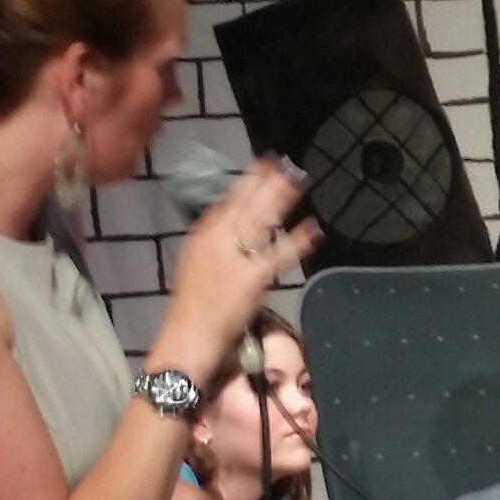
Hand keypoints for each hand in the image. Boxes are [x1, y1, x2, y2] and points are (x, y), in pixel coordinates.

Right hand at [154, 161, 318, 382]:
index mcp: (202, 236)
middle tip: (285, 162)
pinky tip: (312, 229)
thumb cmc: (194, 306)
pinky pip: (279, 255)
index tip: (264, 163)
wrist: (187, 338)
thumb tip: (237, 224)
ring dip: (280, 198)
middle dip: (265, 182)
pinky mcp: (251, 279)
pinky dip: (297, 240)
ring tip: (298, 179)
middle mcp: (216, 240)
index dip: (248, 181)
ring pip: (260, 220)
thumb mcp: (198, 264)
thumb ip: (217, 243)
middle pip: (244, 203)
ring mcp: (234, 258)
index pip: (227, 200)